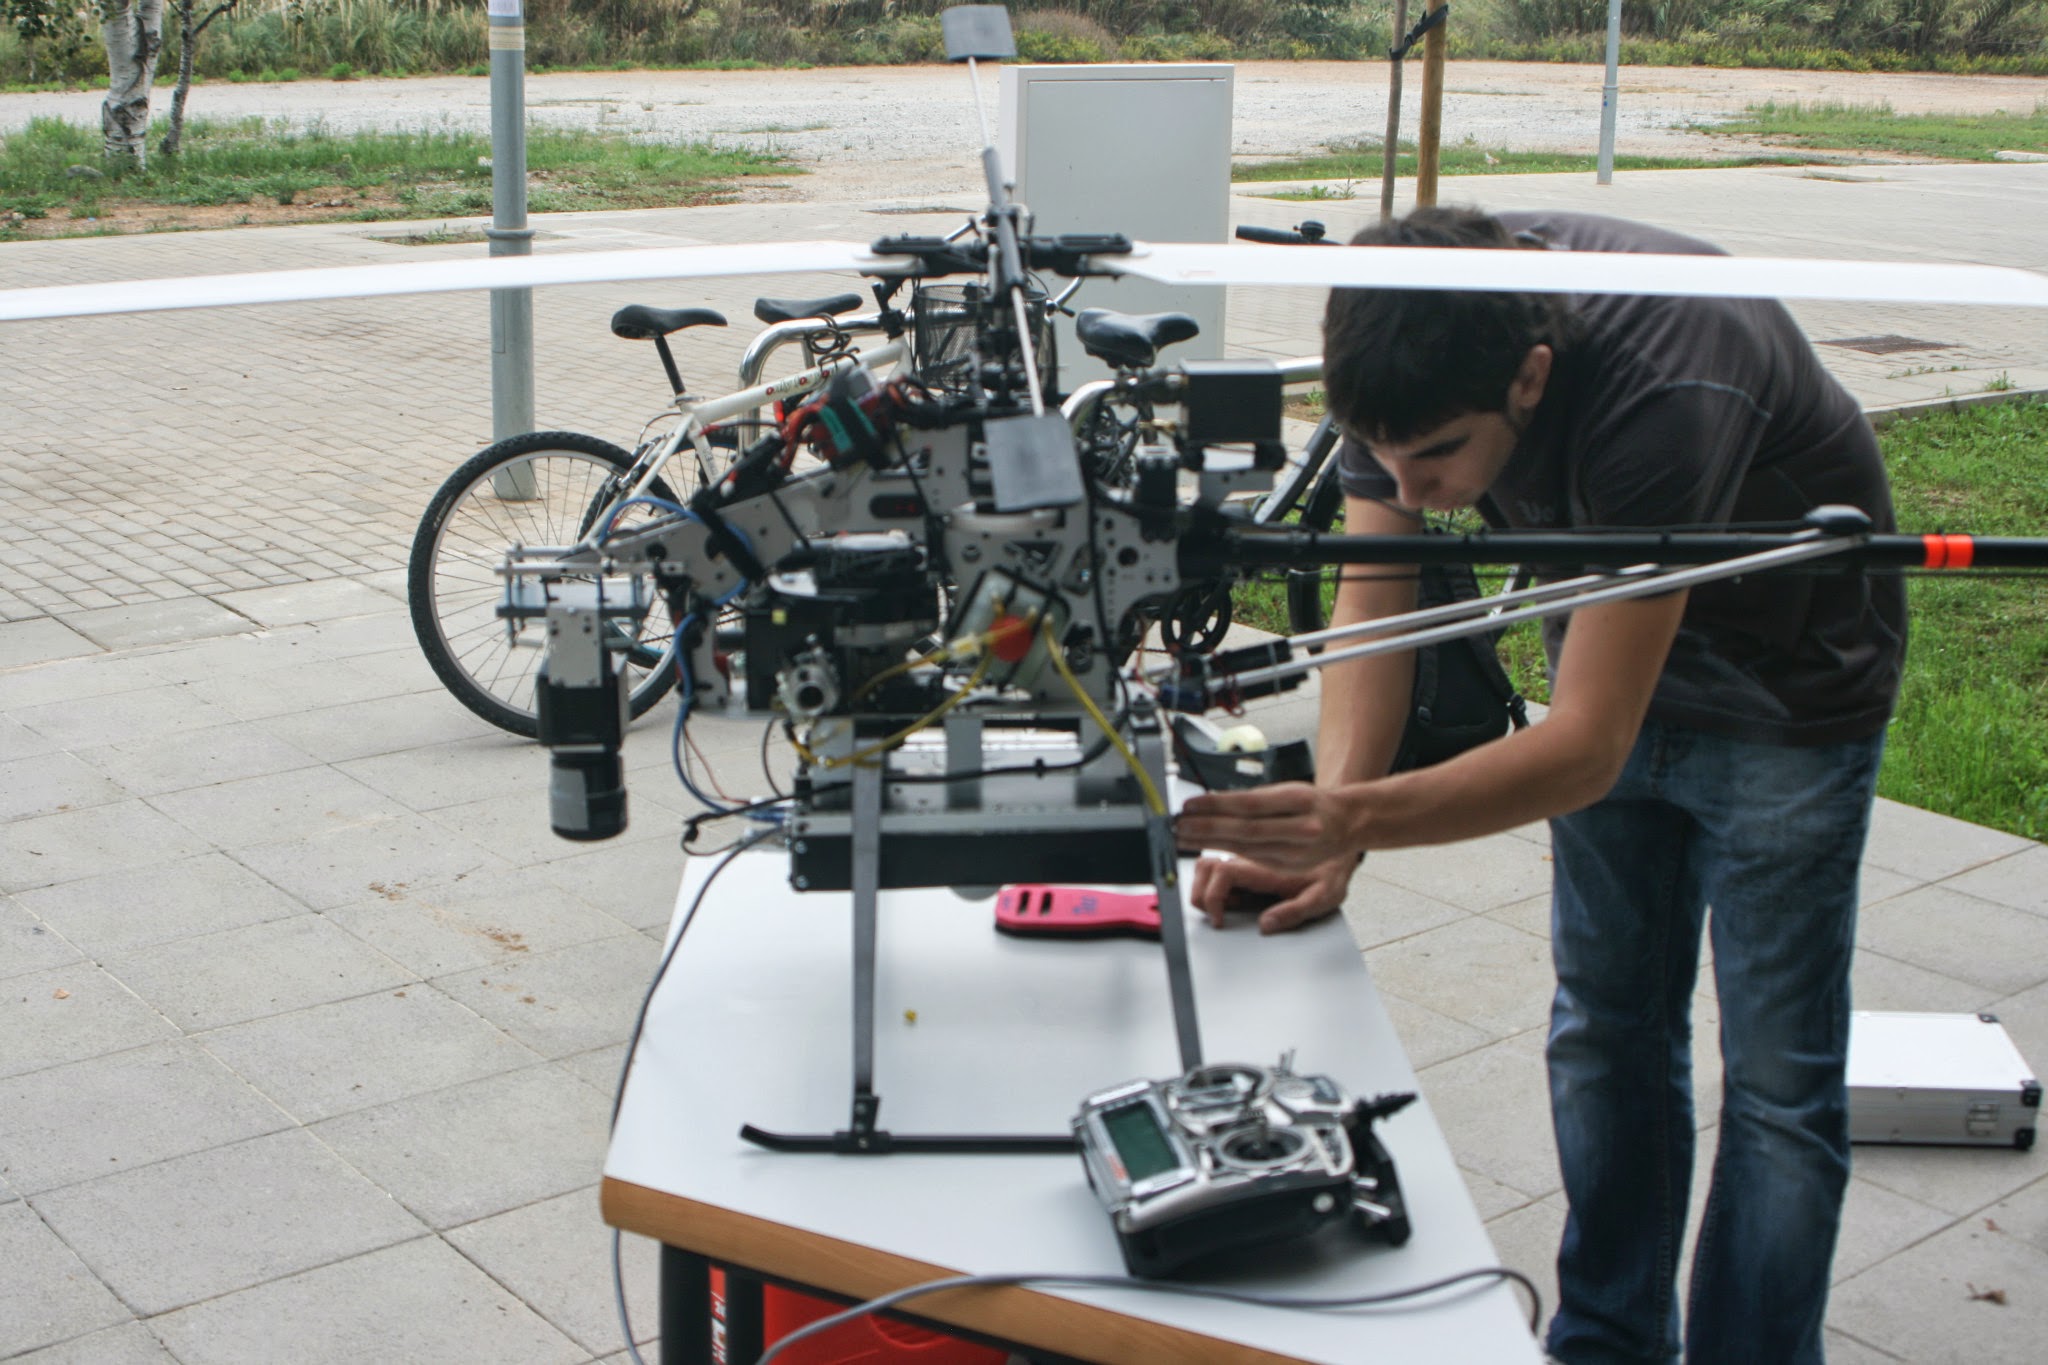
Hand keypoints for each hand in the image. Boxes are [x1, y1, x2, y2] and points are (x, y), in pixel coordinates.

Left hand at [1176, 782, 1364, 873]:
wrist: (1347, 823)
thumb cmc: (1312, 802)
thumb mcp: (1289, 790)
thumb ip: (1255, 799)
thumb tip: (1213, 802)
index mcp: (1300, 800)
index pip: (1250, 805)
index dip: (1216, 806)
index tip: (1190, 805)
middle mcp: (1301, 828)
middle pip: (1246, 830)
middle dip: (1208, 828)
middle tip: (1179, 824)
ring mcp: (1296, 851)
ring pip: (1247, 847)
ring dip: (1210, 842)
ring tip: (1184, 835)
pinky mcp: (1289, 865)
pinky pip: (1252, 857)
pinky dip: (1226, 850)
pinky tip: (1206, 845)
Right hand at [1189, 854, 1357, 933]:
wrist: (1338, 841)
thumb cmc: (1332, 872)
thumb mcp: (1323, 896)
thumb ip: (1294, 911)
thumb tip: (1266, 925)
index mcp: (1266, 865)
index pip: (1223, 873)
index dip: (1212, 897)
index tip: (1219, 918)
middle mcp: (1251, 857)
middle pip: (1205, 866)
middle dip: (1199, 892)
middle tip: (1211, 914)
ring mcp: (1246, 857)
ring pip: (1207, 863)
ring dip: (1203, 884)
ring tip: (1218, 906)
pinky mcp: (1247, 859)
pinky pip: (1218, 864)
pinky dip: (1212, 881)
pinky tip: (1228, 897)